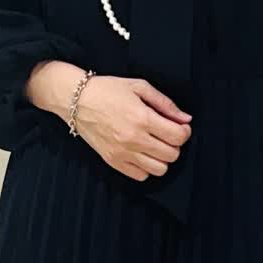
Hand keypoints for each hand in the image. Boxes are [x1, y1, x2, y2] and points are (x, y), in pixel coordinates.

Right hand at [27, 63, 191, 181]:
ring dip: (162, 159)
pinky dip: (146, 168)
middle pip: (171, 155)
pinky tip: (142, 154)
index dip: (185, 132)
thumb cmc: (107, 90)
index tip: (181, 127)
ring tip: (155, 146)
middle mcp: (134, 138)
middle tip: (167, 135)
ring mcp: (123, 153)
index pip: (178, 136)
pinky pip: (141, 176)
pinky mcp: (113, 161)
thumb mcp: (139, 87)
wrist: (76, 100)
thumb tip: (185, 119)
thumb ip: (165, 104)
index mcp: (142, 118)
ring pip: (159, 170)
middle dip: (175, 145)